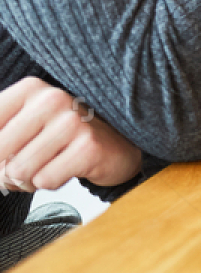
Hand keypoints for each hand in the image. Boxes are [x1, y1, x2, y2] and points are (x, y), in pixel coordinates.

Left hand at [0, 78, 141, 191]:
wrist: (117, 143)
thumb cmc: (62, 136)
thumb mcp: (25, 125)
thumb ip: (0, 140)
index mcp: (30, 89)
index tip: (6, 154)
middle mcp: (51, 99)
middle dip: (5, 170)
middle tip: (23, 166)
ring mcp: (72, 122)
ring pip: (19, 171)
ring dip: (28, 179)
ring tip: (47, 167)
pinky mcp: (88, 147)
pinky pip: (44, 181)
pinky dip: (50, 183)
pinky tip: (65, 170)